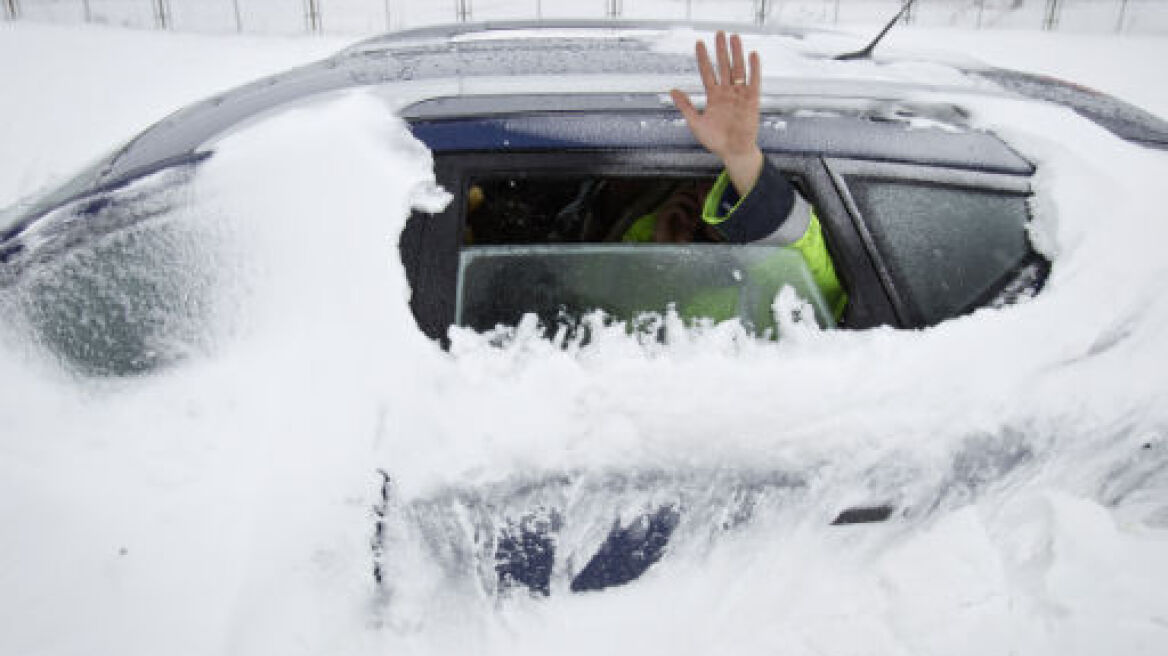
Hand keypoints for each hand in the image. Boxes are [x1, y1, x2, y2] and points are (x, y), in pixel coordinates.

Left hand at [671, 31, 764, 195]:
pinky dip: (753, 69)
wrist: (734, 152)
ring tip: (734, 37)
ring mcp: (739, 95)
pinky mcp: (752, 101)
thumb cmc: (715, 140)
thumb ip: (685, 106)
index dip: (703, 58)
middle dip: (721, 49)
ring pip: (738, 69)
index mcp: (713, 96)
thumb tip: (672, 90)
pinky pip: (753, 81)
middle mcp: (726, 92)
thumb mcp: (695, 123)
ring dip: (736, 53)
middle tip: (719, 33)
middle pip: (723, 66)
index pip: (707, 72)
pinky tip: (752, 55)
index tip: (699, 43)